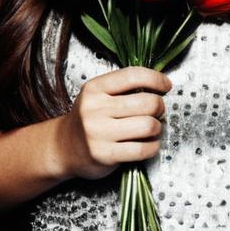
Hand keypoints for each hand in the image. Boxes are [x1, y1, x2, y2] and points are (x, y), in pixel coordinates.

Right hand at [58, 65, 171, 180]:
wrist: (63, 147)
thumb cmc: (88, 119)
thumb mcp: (98, 95)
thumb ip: (123, 88)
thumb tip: (159, 85)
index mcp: (95, 88)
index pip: (133, 76)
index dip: (156, 79)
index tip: (166, 85)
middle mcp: (95, 108)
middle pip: (147, 102)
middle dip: (160, 107)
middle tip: (157, 111)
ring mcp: (99, 133)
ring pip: (148, 125)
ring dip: (157, 128)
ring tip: (151, 129)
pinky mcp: (105, 155)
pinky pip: (143, 149)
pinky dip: (153, 146)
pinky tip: (149, 144)